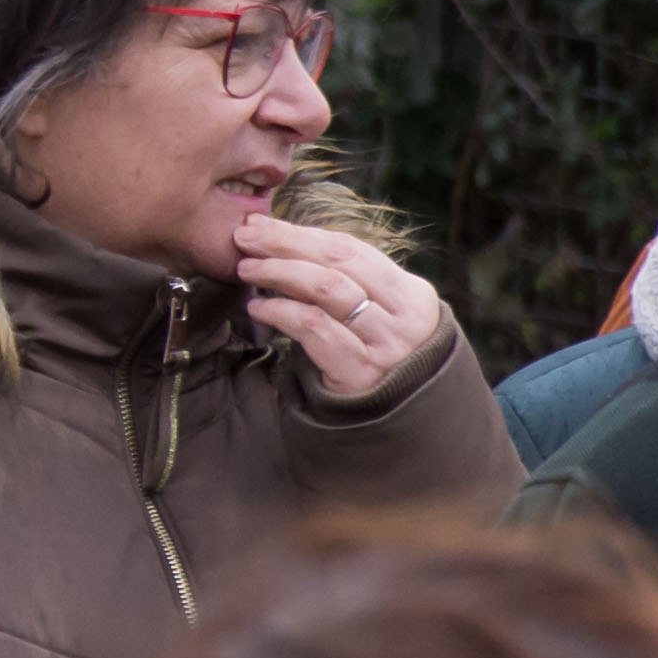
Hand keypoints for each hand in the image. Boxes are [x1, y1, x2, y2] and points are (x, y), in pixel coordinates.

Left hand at [232, 215, 445, 400]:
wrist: (400, 432)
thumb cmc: (379, 368)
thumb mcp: (380, 322)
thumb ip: (350, 289)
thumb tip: (285, 246)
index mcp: (412, 294)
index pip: (351, 249)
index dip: (301, 233)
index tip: (262, 225)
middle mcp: (405, 316)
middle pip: (337, 263)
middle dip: (285, 244)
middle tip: (245, 238)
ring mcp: (387, 345)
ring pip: (327, 289)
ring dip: (279, 273)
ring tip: (247, 269)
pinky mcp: (361, 373)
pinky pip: (315, 328)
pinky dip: (282, 312)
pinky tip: (259, 308)